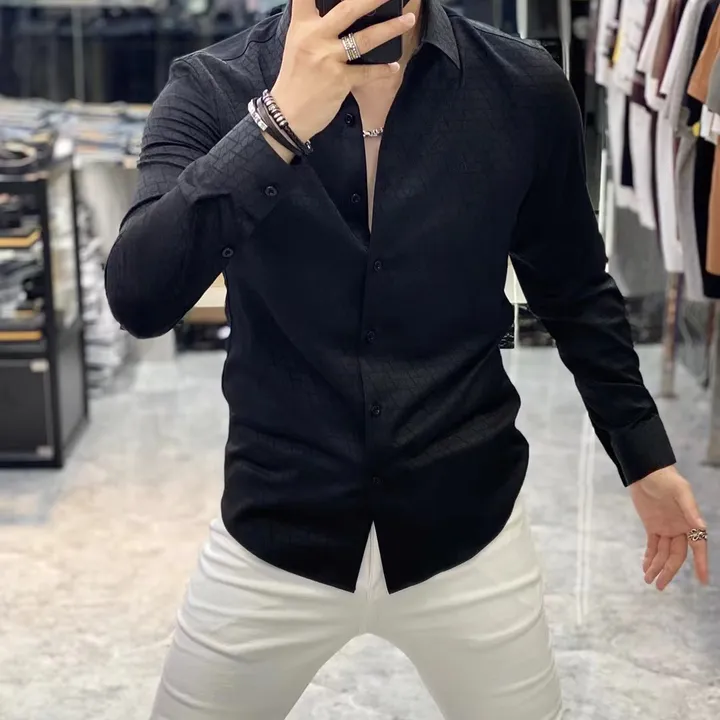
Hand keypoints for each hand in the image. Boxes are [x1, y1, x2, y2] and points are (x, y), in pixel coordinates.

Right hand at [270, 0, 415, 142]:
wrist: (288, 114)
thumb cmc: (295, 78)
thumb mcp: (297, 44)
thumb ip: (314, 25)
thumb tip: (340, 13)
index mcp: (302, 26)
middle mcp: (315, 37)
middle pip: (348, 9)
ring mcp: (328, 59)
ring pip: (365, 39)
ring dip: (390, 28)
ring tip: (408, 20)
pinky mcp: (340, 80)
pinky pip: (368, 71)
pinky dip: (383, 70)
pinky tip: (394, 66)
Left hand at [630, 466, 708, 590]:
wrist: (647, 472)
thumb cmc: (667, 479)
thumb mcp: (681, 492)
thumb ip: (690, 510)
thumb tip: (701, 527)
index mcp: (690, 522)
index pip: (698, 547)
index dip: (701, 563)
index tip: (703, 581)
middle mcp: (680, 529)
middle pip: (676, 555)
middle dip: (668, 571)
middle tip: (659, 586)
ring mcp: (665, 528)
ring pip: (663, 553)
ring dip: (656, 567)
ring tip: (649, 581)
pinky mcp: (652, 526)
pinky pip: (652, 545)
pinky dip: (649, 557)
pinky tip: (646, 568)